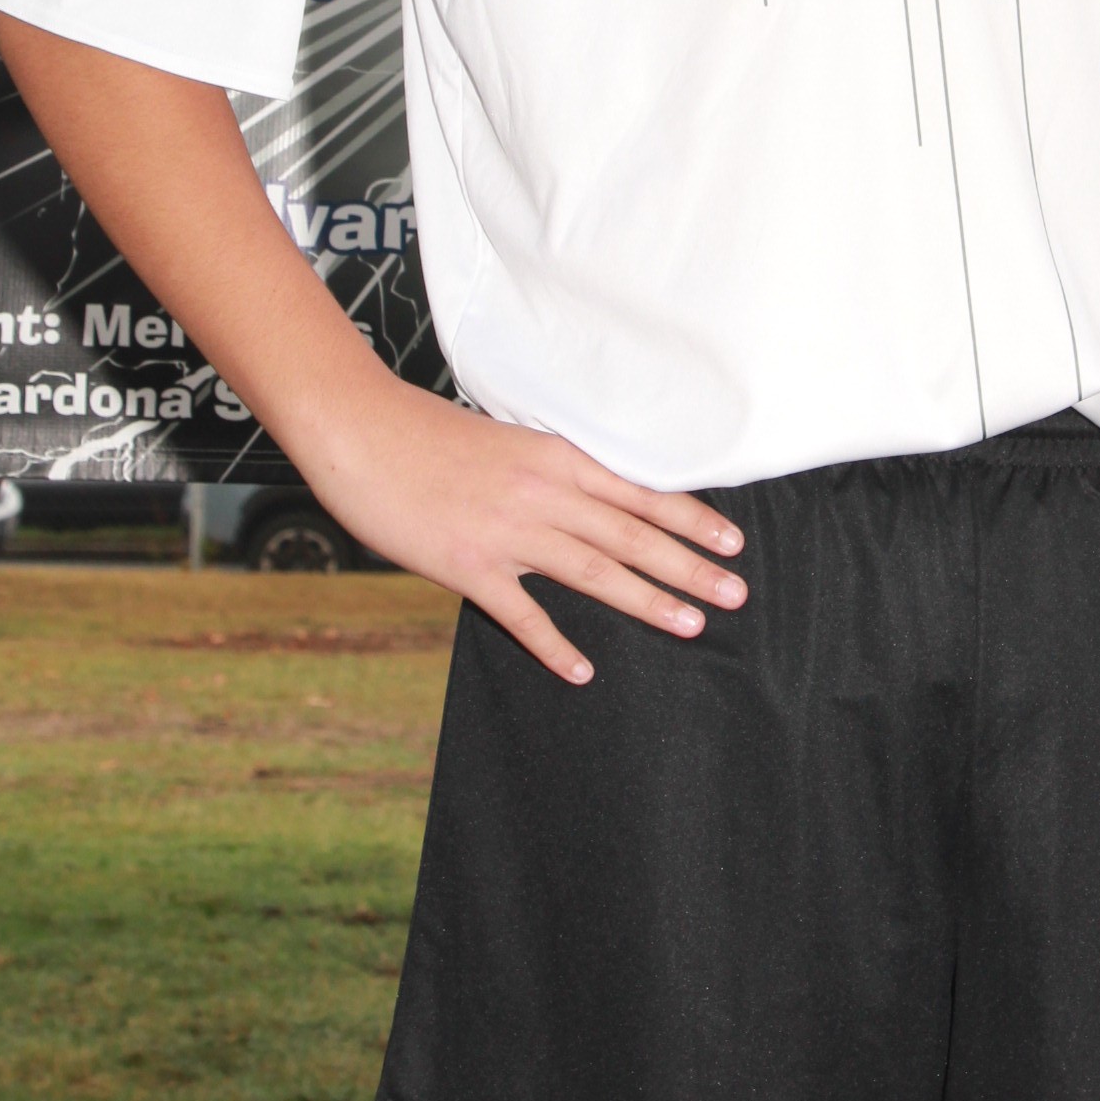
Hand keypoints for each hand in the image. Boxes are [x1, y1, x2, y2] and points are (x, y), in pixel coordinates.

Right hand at [292, 370, 747, 682]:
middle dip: (689, 566)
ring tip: (692, 624)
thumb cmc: (429, 434)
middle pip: (631, 535)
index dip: (690, 520)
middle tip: (737, 592)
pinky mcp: (466, 565)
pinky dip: (554, 644)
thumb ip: (550, 473)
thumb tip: (589, 500)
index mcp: (555, 456)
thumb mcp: (506, 443)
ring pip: (593, 571)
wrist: (362, 430)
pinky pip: (521, 613)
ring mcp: (507, 531)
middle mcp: (543, 492)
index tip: (733, 541)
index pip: (639, 493)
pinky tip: (583, 670)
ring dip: (646, 600)